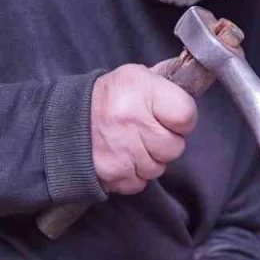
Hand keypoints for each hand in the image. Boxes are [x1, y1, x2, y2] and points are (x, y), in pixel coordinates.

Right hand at [91, 64, 196, 194]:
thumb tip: (194, 89)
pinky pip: (140, 182)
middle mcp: (131, 121)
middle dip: (165, 141)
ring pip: (159, 168)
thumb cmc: (107, 98)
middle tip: (147, 130)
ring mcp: (122, 151)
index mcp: (141, 91)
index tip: (170, 116)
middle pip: (175, 147)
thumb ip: (165, 86)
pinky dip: (134, 173)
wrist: (65, 121)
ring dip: (149, 159)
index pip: (186, 115)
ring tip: (131, 142)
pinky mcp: (113, 174)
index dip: (182, 119)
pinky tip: (122, 156)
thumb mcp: (135, 77)